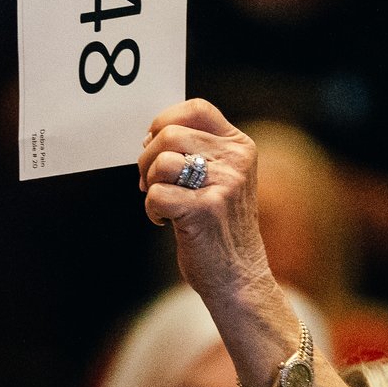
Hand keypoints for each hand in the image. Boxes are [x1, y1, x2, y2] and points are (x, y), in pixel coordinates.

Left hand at [137, 99, 270, 304]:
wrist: (239, 277)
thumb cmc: (221, 228)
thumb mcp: (222, 179)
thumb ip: (197, 152)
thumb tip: (150, 136)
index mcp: (240, 146)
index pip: (196, 109)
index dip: (164, 120)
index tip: (154, 143)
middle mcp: (236, 161)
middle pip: (170, 134)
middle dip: (147, 158)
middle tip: (149, 181)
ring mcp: (224, 184)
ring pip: (161, 162)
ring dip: (148, 184)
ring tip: (161, 202)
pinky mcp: (205, 210)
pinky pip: (156, 194)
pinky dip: (151, 210)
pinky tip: (165, 221)